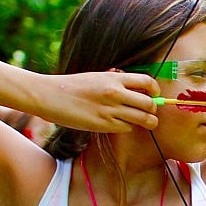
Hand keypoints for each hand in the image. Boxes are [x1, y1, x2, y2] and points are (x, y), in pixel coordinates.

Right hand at [37, 69, 161, 132]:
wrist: (50, 95)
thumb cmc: (72, 86)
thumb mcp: (96, 77)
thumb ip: (116, 82)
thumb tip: (135, 88)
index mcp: (114, 78)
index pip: (147, 82)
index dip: (155, 90)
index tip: (154, 95)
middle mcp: (115, 93)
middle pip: (149, 104)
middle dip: (153, 110)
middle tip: (150, 113)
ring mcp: (110, 110)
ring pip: (143, 119)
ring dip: (147, 122)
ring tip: (145, 122)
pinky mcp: (103, 125)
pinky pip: (127, 128)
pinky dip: (128, 127)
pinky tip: (121, 124)